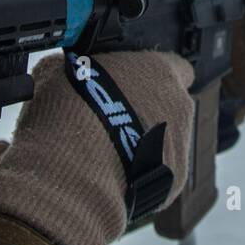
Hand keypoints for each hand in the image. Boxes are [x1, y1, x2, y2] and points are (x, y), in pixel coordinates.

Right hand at [0, 50, 194, 244]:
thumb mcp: (64, 70)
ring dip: (144, 145)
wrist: (75, 167)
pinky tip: (113, 175)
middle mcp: (179, 104)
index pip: (174, 65)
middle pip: (171, 106)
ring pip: (166, 141)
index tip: (134, 85)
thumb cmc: (69, 113)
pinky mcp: (174, 179)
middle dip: (147, 113)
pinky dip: (141, 174)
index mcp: (160, 70)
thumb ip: (85, 68)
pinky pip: (159, 173)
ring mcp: (181, 143)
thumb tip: (78, 71)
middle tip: (114, 122)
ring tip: (108, 154)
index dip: (153, 76)